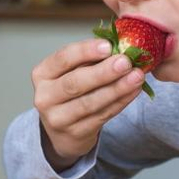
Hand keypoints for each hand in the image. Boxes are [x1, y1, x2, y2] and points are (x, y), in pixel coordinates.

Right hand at [32, 38, 144, 170]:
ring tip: (136, 76)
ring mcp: (58, 118)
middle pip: (75, 83)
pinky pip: (102, 115)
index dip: (85, 51)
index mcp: (42, 74)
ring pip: (90, 102)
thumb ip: (89, 60)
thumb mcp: (70, 72)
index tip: (108, 45)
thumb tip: (119, 45)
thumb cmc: (70, 92)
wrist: (63, 131)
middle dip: (103, 72)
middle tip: (125, 62)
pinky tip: (134, 90)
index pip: (62, 59)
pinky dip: (120, 102)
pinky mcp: (76, 134)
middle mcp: (44, 96)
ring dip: (117, 88)